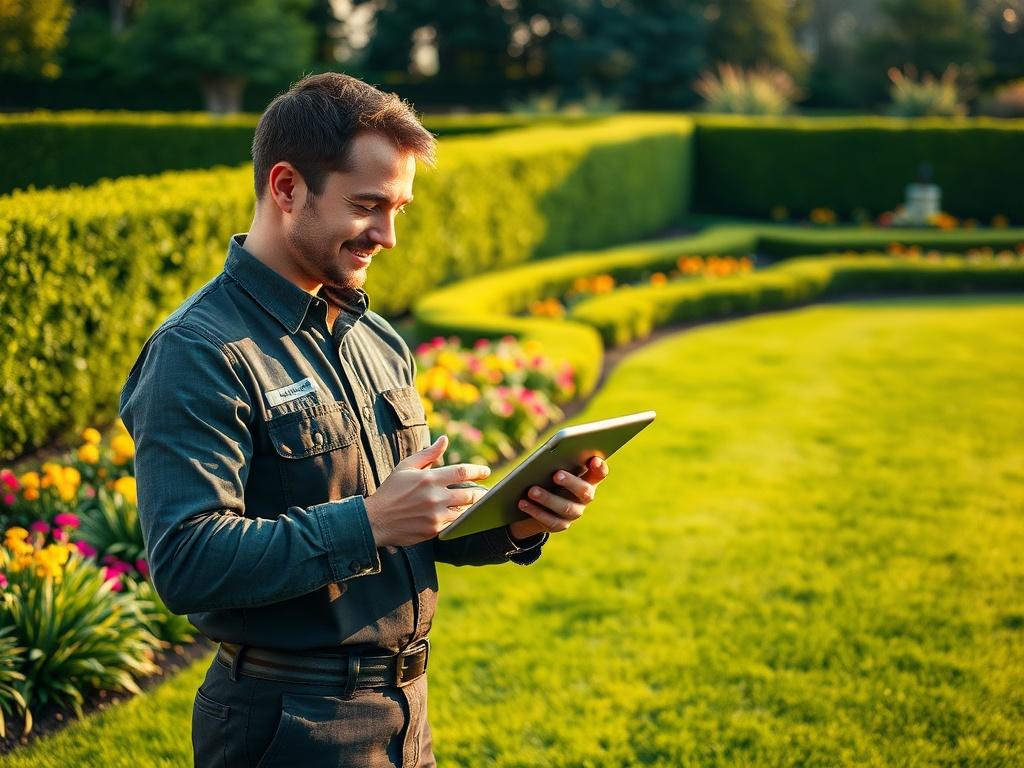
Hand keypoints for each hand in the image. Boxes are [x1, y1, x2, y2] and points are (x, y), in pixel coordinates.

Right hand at [364, 435, 489, 546]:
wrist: (376, 520)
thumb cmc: (391, 491)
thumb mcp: (406, 467)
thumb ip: (428, 453)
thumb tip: (444, 439)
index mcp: (429, 478)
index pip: (461, 472)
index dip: (477, 471)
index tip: (486, 471)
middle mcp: (434, 496)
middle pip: (469, 494)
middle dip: (481, 493)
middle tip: (487, 492)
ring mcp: (435, 514)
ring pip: (465, 511)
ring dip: (474, 507)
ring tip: (480, 505)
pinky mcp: (434, 530)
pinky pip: (455, 524)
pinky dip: (461, 520)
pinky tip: (465, 517)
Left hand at [508, 456, 609, 540]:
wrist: (537, 504)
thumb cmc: (547, 476)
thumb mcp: (553, 468)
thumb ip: (557, 461)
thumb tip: (548, 457)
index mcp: (587, 479)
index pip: (600, 473)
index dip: (599, 467)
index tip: (594, 459)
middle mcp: (585, 497)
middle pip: (584, 491)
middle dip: (571, 482)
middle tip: (556, 474)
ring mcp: (574, 512)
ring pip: (565, 507)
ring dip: (547, 498)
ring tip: (531, 490)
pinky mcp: (560, 524)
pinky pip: (550, 520)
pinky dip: (535, 511)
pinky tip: (522, 503)